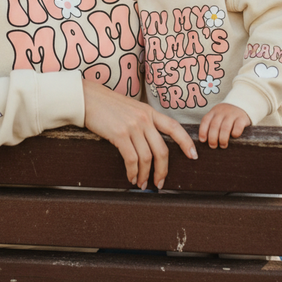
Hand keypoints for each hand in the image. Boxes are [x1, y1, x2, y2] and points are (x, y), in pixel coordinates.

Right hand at [82, 80, 197, 189]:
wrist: (88, 97)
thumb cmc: (107, 105)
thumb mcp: (131, 108)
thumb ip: (143, 121)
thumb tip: (149, 142)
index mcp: (150, 111)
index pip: (175, 127)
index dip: (187, 142)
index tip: (194, 155)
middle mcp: (145, 118)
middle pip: (162, 150)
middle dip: (163, 171)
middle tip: (160, 183)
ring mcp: (133, 126)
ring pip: (147, 158)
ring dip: (146, 175)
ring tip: (142, 184)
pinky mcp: (120, 134)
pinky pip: (132, 159)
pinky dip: (133, 172)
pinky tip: (131, 177)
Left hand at [198, 103, 251, 148]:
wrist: (241, 104)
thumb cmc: (226, 116)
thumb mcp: (217, 116)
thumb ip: (211, 125)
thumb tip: (205, 142)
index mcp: (213, 112)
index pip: (205, 120)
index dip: (202, 131)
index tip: (203, 140)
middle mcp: (222, 112)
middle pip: (214, 126)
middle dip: (212, 138)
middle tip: (213, 146)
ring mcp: (232, 114)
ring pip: (225, 128)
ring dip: (223, 139)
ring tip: (223, 145)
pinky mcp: (242, 118)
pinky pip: (238, 127)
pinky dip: (235, 134)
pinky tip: (234, 136)